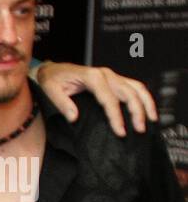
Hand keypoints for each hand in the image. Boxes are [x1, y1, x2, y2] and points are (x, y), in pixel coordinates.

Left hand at [37, 62, 156, 136]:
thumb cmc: (52, 80)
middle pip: (128, 92)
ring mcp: (111, 75)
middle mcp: (105, 74)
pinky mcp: (113, 79)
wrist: (52, 70)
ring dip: (146, 103)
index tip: (120, 131)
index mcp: (92, 76)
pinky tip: (147, 108)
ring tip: (151, 120)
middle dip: (136, 111)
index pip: (109, 99)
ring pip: (136, 87)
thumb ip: (62, 103)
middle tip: (139, 129)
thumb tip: (74, 117)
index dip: (116, 116)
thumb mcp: (51, 90)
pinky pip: (133, 85)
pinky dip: (143, 96)